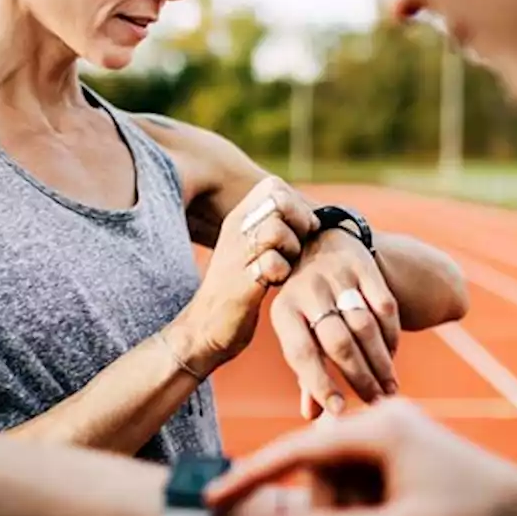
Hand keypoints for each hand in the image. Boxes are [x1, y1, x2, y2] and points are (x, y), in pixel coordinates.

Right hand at [171, 176, 317, 372]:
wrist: (204, 329)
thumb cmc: (238, 290)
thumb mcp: (251, 250)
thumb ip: (274, 229)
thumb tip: (312, 218)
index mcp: (238, 219)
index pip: (274, 185)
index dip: (295, 203)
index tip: (299, 229)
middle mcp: (236, 230)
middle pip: (279, 200)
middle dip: (298, 222)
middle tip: (295, 248)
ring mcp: (236, 254)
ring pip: (276, 229)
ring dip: (291, 249)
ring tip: (284, 267)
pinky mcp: (241, 282)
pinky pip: (272, 263)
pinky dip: (282, 273)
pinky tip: (274, 284)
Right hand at [206, 398, 516, 515]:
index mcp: (377, 427)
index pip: (296, 450)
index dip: (250, 476)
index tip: (212, 500)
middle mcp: (382, 417)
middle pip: (309, 453)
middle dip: (271, 485)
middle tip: (224, 513)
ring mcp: (393, 429)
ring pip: (331, 466)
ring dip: (304, 495)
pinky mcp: (402, 446)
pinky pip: (353, 471)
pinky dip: (333, 497)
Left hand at [271, 229, 399, 418]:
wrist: (319, 241)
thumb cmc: (306, 303)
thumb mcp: (296, 329)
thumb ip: (306, 371)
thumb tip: (313, 416)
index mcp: (283, 310)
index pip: (301, 352)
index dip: (319, 384)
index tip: (339, 412)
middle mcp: (307, 290)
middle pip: (337, 341)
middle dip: (359, 377)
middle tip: (374, 401)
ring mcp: (336, 275)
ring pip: (363, 325)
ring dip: (380, 361)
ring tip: (389, 388)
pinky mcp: (363, 264)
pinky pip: (383, 305)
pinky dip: (391, 334)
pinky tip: (393, 355)